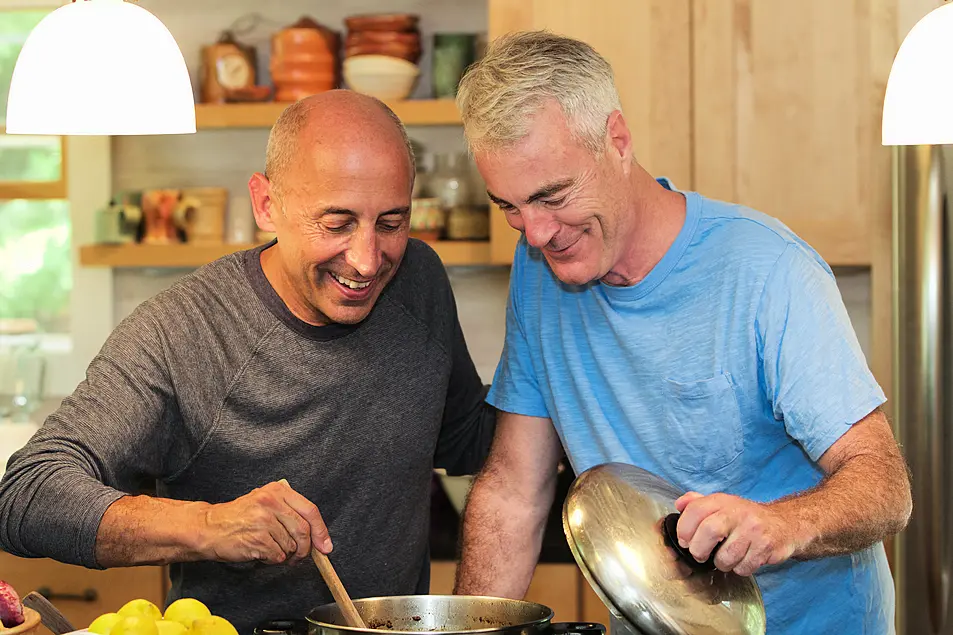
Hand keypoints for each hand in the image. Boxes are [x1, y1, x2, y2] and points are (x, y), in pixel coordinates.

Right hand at [199, 480, 331, 564]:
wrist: (208, 527)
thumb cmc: (238, 517)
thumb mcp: (264, 501)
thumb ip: (288, 510)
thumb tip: (316, 534)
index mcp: (277, 490)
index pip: (310, 510)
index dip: (321, 530)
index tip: (325, 546)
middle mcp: (272, 502)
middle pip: (303, 530)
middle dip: (305, 549)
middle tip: (299, 556)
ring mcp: (264, 520)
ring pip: (291, 545)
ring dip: (285, 554)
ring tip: (271, 549)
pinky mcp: (258, 538)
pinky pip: (278, 555)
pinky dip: (273, 559)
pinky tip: (262, 552)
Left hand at [673, 492, 798, 575]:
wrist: (784, 524)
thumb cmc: (746, 518)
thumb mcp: (722, 505)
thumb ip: (698, 503)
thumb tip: (679, 504)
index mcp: (722, 501)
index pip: (695, 510)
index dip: (684, 528)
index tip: (684, 540)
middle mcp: (738, 512)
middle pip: (709, 531)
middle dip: (699, 549)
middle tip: (700, 555)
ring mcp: (753, 529)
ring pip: (726, 556)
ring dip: (722, 563)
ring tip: (726, 557)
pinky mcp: (766, 546)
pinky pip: (744, 567)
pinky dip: (739, 568)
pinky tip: (744, 559)